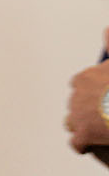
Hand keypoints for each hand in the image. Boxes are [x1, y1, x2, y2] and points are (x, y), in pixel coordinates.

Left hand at [65, 27, 108, 154]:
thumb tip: (105, 29)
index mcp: (86, 77)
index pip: (79, 83)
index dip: (91, 90)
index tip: (102, 94)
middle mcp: (76, 96)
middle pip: (75, 103)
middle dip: (87, 108)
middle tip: (104, 114)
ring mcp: (77, 116)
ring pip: (71, 122)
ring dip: (82, 125)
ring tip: (98, 128)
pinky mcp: (83, 136)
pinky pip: (77, 143)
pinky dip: (84, 144)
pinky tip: (93, 146)